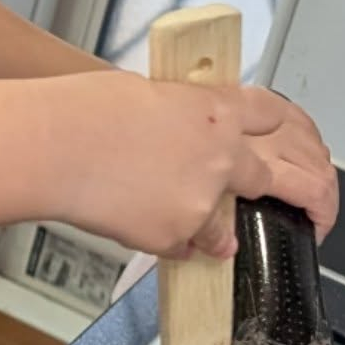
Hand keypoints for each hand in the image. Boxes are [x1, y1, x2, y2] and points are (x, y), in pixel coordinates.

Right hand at [44, 71, 336, 258]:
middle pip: (268, 177)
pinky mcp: (179, 235)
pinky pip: (185, 248)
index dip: (280, 127)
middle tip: (286, 202)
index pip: (270, 114)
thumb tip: (182, 136)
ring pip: (221, 227)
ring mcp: (204, 201)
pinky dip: (169, 242)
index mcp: (217, 111)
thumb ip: (181, 120)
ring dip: (206, 225)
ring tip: (164, 212)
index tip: (285, 134)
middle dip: (273, 190)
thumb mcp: (150, 96)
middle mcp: (222, 157)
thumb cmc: (88, 112)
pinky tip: (138, 223)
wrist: (58, 146)